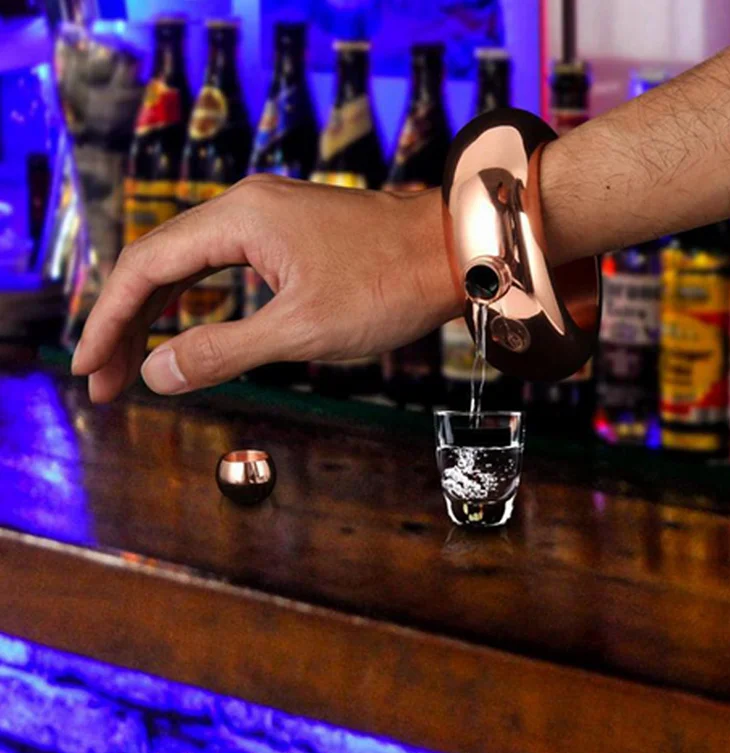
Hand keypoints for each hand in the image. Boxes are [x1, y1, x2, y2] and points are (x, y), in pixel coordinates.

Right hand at [71, 175, 458, 402]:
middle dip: (125, 323)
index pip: (147, 268)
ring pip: (189, 267)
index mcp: (240, 218)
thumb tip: (157, 375)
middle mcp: (244, 207)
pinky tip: (181, 330)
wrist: (454, 251)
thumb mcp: (303, 328)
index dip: (109, 320)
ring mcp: (266, 219)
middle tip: (100, 380)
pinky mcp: (287, 236)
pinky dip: (194, 304)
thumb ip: (224, 351)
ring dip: (155, 316)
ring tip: (128, 363)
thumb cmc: (390, 283)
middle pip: (159, 264)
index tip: (87, 368)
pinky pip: (221, 267)